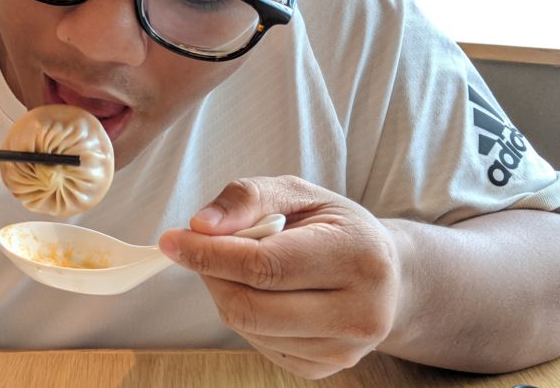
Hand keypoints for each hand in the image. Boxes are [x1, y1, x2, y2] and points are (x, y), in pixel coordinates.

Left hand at [158, 175, 400, 379]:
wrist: (386, 274)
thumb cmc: (333, 226)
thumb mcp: (297, 192)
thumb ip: (248, 197)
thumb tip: (201, 226)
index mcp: (358, 258)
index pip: (265, 265)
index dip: (210, 254)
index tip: (173, 240)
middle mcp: (359, 313)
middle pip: (251, 306)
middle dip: (212, 274)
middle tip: (201, 248)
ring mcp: (345, 349)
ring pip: (249, 328)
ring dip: (226, 292)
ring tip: (242, 265)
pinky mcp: (325, 368)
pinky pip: (259, 344)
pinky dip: (244, 315)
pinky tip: (263, 292)